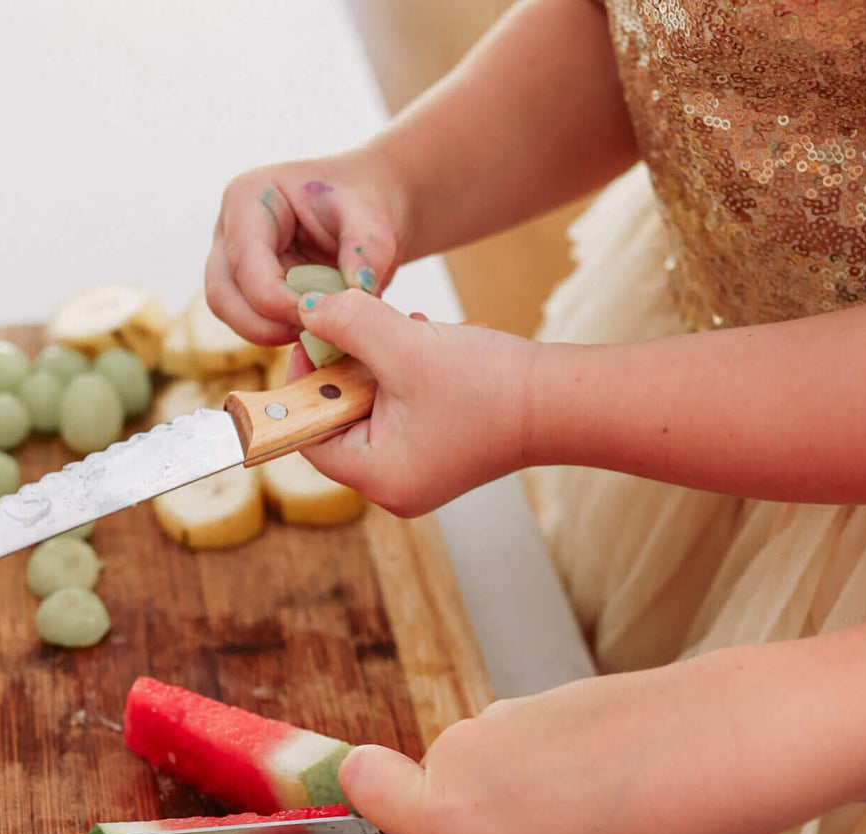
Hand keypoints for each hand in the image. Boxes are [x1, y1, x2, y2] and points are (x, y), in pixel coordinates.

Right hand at [205, 148, 409, 345]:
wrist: (371, 210)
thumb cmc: (366, 204)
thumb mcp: (373, 221)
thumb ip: (367, 254)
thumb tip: (357, 293)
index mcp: (248, 198)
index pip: (245, 264)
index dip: (277, 301)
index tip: (321, 319)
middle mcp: (230, 231)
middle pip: (222, 295)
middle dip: (264, 325)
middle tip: (314, 334)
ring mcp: (233, 261)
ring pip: (231, 314)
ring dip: (271, 333)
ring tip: (318, 331)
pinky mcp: (247, 288)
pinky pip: (251, 322)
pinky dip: (280, 334)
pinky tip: (316, 331)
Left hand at [294, 288, 537, 516]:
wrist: (561, 402)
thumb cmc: (491, 385)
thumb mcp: (409, 346)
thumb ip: (350, 325)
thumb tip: (305, 312)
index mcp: (378, 477)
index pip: (309, 434)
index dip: (304, 383)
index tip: (313, 338)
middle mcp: (392, 487)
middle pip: (338, 422)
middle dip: (349, 369)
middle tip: (363, 328)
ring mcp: (416, 474)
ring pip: (370, 411)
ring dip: (379, 366)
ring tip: (406, 332)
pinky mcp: (436, 456)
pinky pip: (398, 414)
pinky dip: (402, 377)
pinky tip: (424, 346)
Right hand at [340, 643, 865, 833]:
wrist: (712, 748)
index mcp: (444, 807)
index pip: (358, 782)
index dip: (379, 818)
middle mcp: (458, 750)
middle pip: (428, 787)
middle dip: (464, 826)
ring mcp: (500, 718)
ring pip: (478, 770)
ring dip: (510, 802)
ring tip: (582, 829)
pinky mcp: (540, 698)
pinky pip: (517, 745)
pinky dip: (544, 772)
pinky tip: (601, 795)